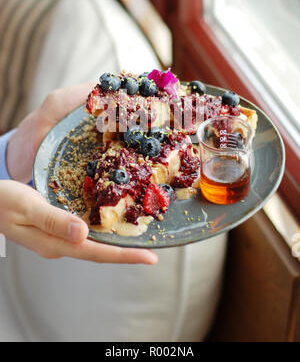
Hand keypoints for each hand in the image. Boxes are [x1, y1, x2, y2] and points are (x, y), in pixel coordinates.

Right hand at [4, 84, 157, 264]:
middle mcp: (59, 245)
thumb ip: (54, 221)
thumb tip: (84, 234)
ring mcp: (57, 238)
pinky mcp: (56, 229)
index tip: (150, 258)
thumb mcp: (28, 207)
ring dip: (116, 242)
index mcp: (53, 244)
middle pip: (98, 251)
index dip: (124, 256)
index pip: (96, 253)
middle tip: (152, 249)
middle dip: (126, 252)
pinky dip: (101, 230)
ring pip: (92, 243)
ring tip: (139, 237)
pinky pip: (83, 232)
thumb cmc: (3, 201)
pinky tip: (111, 222)